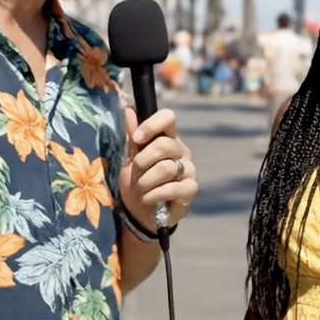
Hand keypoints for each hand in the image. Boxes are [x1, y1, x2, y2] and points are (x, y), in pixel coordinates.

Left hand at [120, 107, 197, 230]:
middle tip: (135, 172)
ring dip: (145, 181)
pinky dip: (153, 195)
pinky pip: (172, 188)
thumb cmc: (137, 180)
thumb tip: (128, 108)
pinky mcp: (191, 189)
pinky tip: (148, 199)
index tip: (136, 138)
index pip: (168, 118)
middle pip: (164, 145)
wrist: (141, 212)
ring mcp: (189, 169)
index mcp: (167, 137)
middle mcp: (181, 150)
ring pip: (166, 168)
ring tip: (140, 189)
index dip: (151, 125)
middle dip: (142, 160)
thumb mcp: (130, 157)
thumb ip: (133, 134)